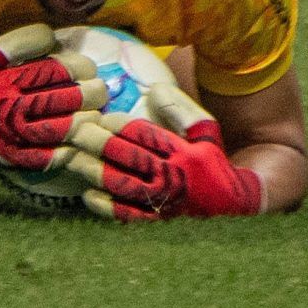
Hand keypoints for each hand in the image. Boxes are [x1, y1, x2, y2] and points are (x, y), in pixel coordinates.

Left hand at [66, 104, 264, 220]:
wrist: (235, 202)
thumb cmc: (212, 159)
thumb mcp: (205, 130)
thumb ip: (180, 108)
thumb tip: (155, 88)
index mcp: (185, 153)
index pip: (144, 135)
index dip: (118, 124)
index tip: (100, 117)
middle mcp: (174, 178)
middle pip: (128, 157)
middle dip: (98, 143)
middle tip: (75, 132)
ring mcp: (165, 201)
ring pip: (122, 184)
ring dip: (94, 171)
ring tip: (72, 157)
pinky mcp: (159, 219)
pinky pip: (128, 215)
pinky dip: (105, 206)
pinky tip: (88, 194)